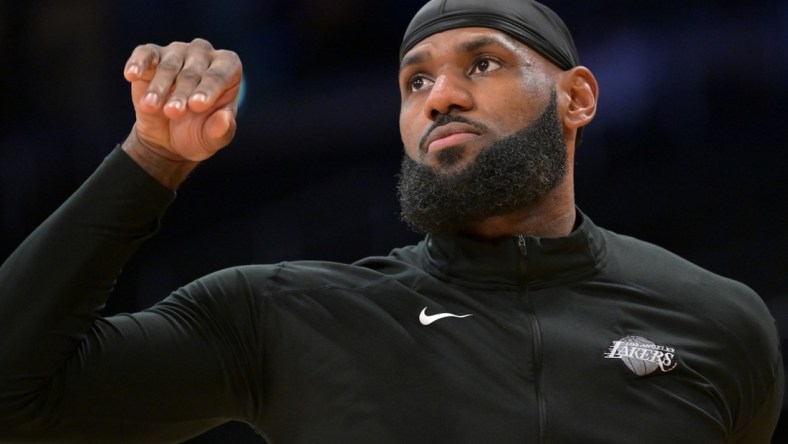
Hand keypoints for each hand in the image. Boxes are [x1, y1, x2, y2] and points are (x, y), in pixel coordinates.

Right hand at [123, 38, 241, 161]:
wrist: (168, 137)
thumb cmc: (197, 132)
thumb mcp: (212, 138)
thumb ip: (221, 130)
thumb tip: (225, 119)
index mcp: (228, 69)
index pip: (221, 74)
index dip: (209, 89)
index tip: (197, 105)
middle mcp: (204, 54)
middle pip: (192, 72)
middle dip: (182, 94)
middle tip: (174, 113)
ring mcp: (177, 52)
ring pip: (169, 66)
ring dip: (160, 87)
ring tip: (152, 106)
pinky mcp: (152, 55)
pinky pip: (145, 54)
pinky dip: (138, 63)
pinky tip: (132, 75)